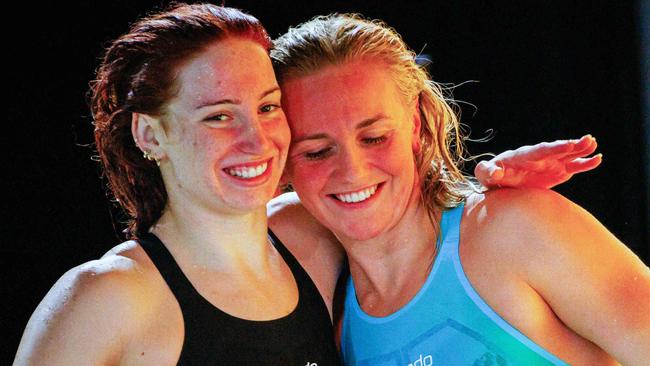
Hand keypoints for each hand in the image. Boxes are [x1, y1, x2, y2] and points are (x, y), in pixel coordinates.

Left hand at [475, 135, 601, 188]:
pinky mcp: (557, 171)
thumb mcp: (485, 174)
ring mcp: (550, 163)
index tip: (566, 144)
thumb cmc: (490, 175)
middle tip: (588, 140)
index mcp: (522, 156)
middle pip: (557, 150)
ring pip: (568, 155)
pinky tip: (597, 160)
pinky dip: (584, 164)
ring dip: (581, 150)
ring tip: (594, 145)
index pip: (539, 151)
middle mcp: (539, 157)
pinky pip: (573, 167)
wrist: (500, 181)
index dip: (553, 148)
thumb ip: (487, 171)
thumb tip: (494, 172)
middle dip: (571, 146)